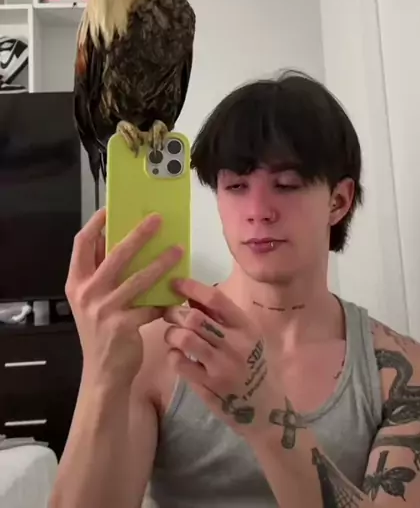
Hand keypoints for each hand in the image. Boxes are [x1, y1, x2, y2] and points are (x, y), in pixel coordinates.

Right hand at [65, 209, 182, 390]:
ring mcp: (103, 310)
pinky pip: (149, 305)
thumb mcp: (92, 301)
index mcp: (76, 282)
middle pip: (114, 254)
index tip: (111, 208)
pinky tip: (177, 294)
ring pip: (138, 278)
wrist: (102, 375)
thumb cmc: (101, 331)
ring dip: (161, 262)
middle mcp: (86, 293)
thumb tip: (124, 240)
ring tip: (178, 249)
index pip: (81, 244)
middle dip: (138, 234)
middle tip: (157, 219)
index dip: (96, 223)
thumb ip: (103, 274)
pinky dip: (165, 299)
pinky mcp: (122, 325)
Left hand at [163, 279, 284, 437]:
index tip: (176, 282)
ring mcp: (221, 367)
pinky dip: (172, 355)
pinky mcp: (209, 387)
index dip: (192, 287)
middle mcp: (236, 345)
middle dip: (175, 312)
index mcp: (246, 327)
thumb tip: (191, 295)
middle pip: (196, 318)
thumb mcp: (246, 338)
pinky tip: (176, 355)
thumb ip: (221, 318)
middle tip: (168, 313)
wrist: (264, 409)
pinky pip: (180, 364)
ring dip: (172, 333)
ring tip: (172, 335)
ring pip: (185, 339)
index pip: (216, 299)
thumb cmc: (253, 366)